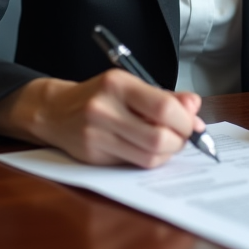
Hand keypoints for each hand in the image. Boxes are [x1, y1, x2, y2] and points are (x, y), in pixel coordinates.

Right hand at [0, 70, 204, 167]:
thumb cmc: (100, 95)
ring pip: (148, 157)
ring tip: (167, 143)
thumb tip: (195, 108)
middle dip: (180, 141)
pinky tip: (147, 149)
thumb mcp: (131, 85)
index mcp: (118, 85)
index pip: (163, 107)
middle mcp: (104, 109)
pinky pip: (133, 164)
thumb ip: (166, 96)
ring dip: (167, 154)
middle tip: (183, 137)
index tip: (192, 124)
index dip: (185, 121)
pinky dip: (149, 159)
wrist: (54, 111)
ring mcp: (96, 135)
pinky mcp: (93, 156)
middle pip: (158, 138)